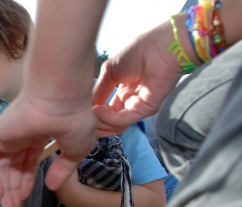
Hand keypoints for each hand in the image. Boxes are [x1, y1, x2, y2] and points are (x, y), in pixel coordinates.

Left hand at [0, 91, 96, 206]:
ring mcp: (8, 134)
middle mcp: (21, 134)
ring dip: (5, 189)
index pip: (27, 161)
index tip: (26, 198)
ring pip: (2, 166)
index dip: (27, 181)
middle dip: (14, 189)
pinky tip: (0, 194)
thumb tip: (51, 186)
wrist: (60, 100)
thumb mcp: (75, 151)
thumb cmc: (73, 120)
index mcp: (39, 134)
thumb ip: (62, 169)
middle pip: (13, 167)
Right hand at [93, 20, 183, 135]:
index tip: (80, 111)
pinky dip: (108, 118)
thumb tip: (88, 108)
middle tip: (83, 120)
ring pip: (115, 124)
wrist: (161, 48)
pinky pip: (123, 120)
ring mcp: (137, 106)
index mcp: (123, 91)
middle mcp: (130, 101)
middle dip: (94, 122)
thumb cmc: (138, 53)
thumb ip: (98, 91)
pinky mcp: (145, 110)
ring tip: (91, 114)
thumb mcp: (110, 71)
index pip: (106, 110)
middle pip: (109, 121)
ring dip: (100, 122)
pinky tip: (98, 110)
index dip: (92, 113)